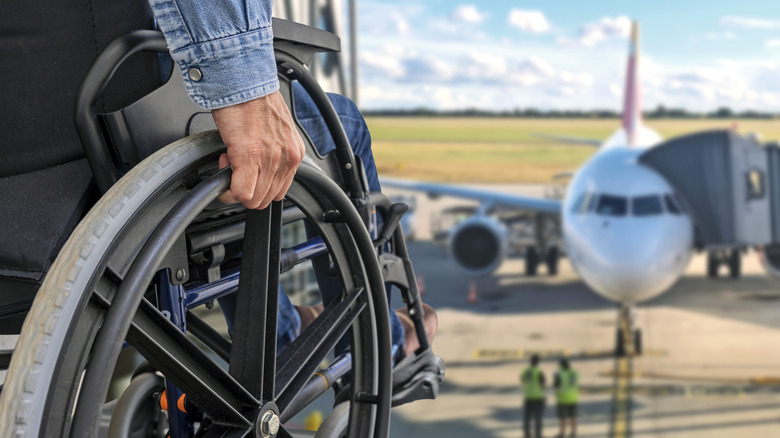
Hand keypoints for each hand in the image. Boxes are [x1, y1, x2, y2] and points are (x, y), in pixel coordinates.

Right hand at [212, 91, 305, 208]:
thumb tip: (259, 168)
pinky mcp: (250, 157)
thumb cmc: (253, 100)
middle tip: (235, 168)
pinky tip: (223, 169)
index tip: (247, 171)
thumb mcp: (275, 130)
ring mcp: (271, 159)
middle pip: (265, 199)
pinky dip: (228, 190)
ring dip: (236, 187)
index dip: (257, 185)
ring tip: (230, 162)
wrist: (241, 80)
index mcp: (294, 152)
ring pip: (253, 199)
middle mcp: (287, 158)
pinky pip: (241, 192)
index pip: (278, 191)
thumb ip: (274, 152)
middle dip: (245, 189)